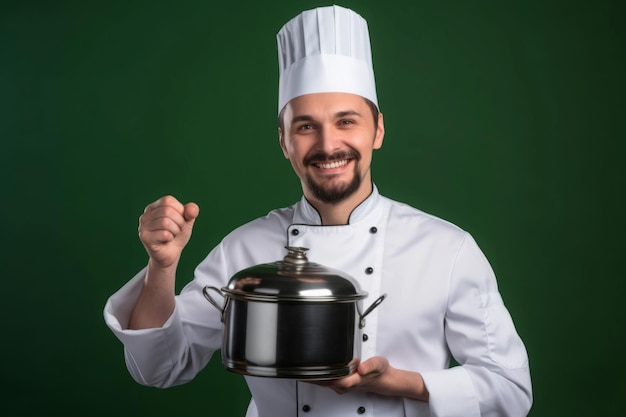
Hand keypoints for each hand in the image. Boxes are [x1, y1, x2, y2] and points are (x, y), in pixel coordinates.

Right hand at [138, 195, 198, 268]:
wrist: (171, 254)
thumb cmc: (177, 235)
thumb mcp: (187, 221)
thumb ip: (191, 212)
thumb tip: (192, 209)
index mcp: (154, 207)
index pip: (168, 200)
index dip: (180, 210)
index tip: (180, 220)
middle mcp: (146, 214)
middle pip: (167, 211)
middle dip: (179, 222)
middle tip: (177, 230)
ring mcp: (143, 226)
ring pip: (165, 222)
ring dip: (175, 231)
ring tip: (172, 235)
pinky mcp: (144, 237)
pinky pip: (164, 234)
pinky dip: (170, 238)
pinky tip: (166, 241)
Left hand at [309, 357, 428, 400]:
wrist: (386, 379)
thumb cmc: (381, 372)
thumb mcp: (379, 364)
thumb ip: (370, 364)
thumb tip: (361, 368)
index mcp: (351, 380)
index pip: (332, 380)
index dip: (320, 376)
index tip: (308, 372)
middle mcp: (345, 385)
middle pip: (324, 382)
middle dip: (311, 378)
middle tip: (297, 371)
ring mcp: (343, 386)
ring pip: (325, 383)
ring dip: (314, 378)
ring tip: (301, 371)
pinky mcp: (343, 384)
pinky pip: (328, 382)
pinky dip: (320, 378)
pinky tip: (314, 374)